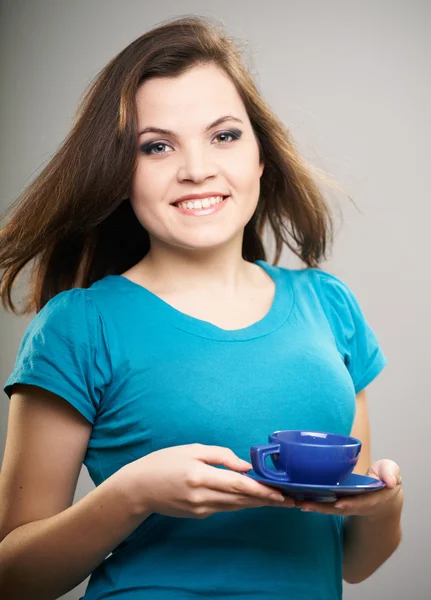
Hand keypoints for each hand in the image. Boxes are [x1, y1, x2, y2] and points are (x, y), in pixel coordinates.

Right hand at [116, 443, 294, 518]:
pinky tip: (252, 498)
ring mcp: (200, 509)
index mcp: (200, 477)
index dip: (261, 491)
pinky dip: (239, 502)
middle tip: (290, 499)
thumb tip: (244, 467)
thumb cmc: (164, 462)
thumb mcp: (191, 450)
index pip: (238, 486)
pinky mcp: (198, 514)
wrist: (138, 488)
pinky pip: (224, 507)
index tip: (281, 494)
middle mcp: (202, 497)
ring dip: (257, 503)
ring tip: (279, 500)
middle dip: (267, 500)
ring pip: (235, 506)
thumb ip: (220, 456)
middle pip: (241, 500)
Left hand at [295, 459, 402, 518]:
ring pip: (328, 508)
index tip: (340, 504)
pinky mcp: (336, 501)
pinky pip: (323, 502)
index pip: (360, 502)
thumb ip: (391, 474)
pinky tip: (296, 498)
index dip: (351, 504)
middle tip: (306, 505)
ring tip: (297, 502)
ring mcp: (345, 505)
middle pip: (338, 508)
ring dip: (313, 506)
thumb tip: (389, 482)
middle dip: (322, 508)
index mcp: (371, 498)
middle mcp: (356, 504)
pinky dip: (311, 501)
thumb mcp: (392, 474)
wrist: (383, 496)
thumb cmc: (386, 480)